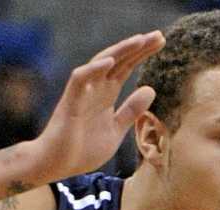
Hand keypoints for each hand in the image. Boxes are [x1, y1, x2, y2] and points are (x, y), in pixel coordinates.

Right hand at [24, 33, 162, 184]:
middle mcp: (94, 88)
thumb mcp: (116, 129)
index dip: (142, 55)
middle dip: (137, 48)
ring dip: (119, 52)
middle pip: (117, 61)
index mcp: (106, 94)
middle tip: (158, 35)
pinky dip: (93, 69)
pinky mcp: (70, 103)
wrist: (58, 163)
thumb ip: (131, 110)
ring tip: (139, 41)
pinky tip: (109, 62)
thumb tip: (150, 89)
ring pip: (100, 64)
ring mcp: (82, 94)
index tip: (161, 42)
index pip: (126, 68)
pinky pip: (80, 80)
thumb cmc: (83, 147)